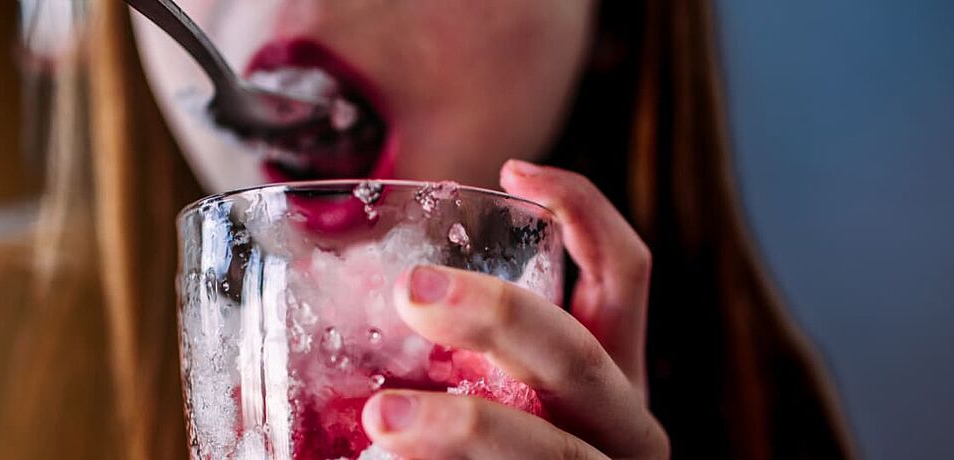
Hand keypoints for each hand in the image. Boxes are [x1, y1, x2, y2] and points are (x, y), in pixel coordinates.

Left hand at [362, 160, 669, 458]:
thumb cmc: (475, 458)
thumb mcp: (476, 400)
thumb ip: (435, 362)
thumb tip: (329, 309)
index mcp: (609, 376)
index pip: (624, 274)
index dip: (583, 210)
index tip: (512, 171)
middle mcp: (624, 427)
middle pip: (579, 356)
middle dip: (499, 317)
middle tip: (412, 292)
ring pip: (550, 452)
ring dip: (462, 431)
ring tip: (381, 419)